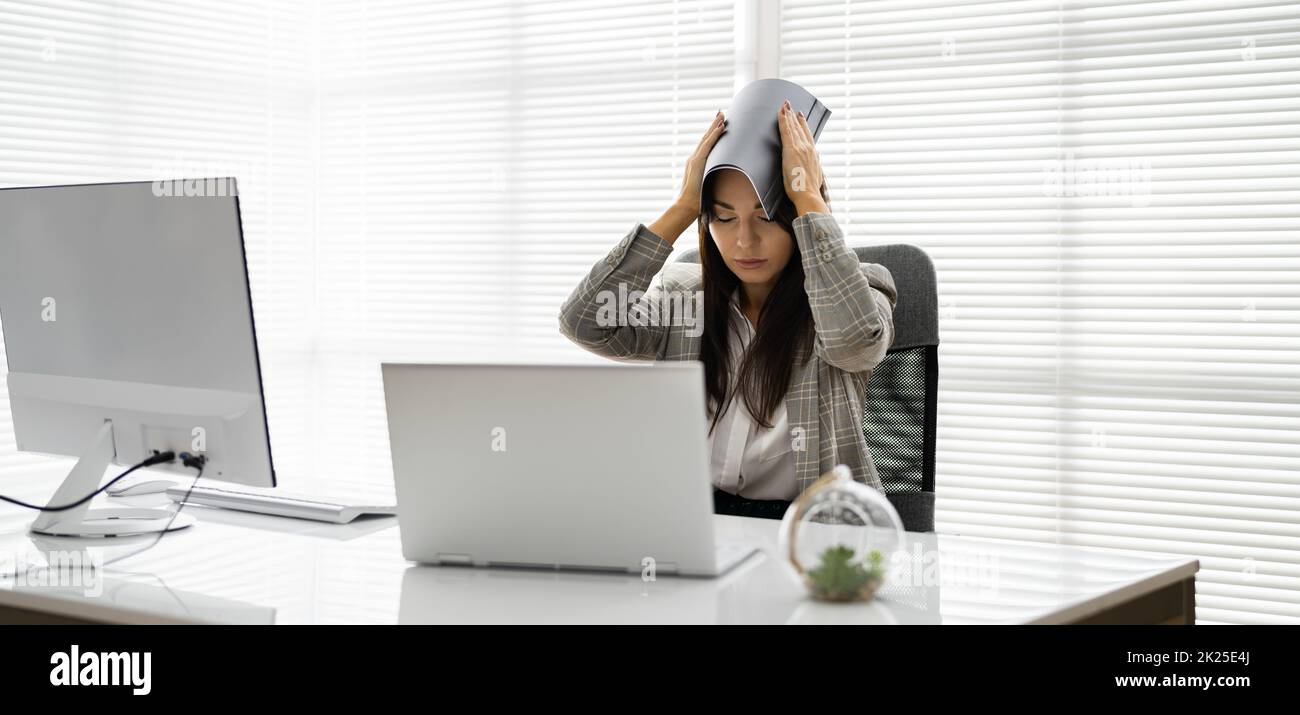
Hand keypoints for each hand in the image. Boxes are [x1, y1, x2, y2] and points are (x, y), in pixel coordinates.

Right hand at [676, 110, 726, 213]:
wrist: (686, 206)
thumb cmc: (697, 201)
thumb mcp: (706, 186)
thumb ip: (711, 180)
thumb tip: (721, 182)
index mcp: (696, 163)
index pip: (705, 145)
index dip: (712, 134)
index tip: (719, 124)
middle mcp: (694, 158)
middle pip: (705, 138)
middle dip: (713, 125)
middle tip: (721, 113)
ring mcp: (695, 159)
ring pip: (707, 139)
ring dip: (715, 126)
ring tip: (722, 115)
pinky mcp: (697, 162)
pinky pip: (708, 145)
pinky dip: (715, 135)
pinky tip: (721, 127)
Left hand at [778, 100, 828, 214]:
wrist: (808, 195)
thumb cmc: (809, 191)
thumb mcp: (816, 176)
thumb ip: (815, 165)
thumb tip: (817, 158)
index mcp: (814, 154)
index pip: (807, 135)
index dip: (803, 124)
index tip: (800, 115)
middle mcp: (808, 148)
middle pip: (800, 128)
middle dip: (794, 116)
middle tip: (789, 105)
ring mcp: (800, 148)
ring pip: (792, 127)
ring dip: (788, 115)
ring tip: (784, 105)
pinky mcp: (791, 150)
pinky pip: (786, 131)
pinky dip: (783, 120)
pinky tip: (781, 112)